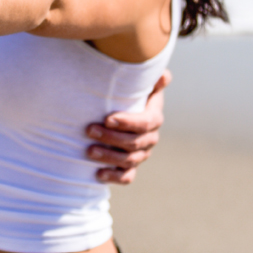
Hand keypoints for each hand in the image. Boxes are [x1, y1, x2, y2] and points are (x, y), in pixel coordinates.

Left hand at [85, 69, 168, 183]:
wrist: (118, 114)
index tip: (107, 118)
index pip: (145, 123)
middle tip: (89, 130)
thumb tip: (163, 75)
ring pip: (130, 160)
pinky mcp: (130, 167)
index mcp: (153, 118)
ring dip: (109, 156)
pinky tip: (98, 174)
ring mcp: (140, 154)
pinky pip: (127, 177)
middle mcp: (149, 138)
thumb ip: (150, 79)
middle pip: (135, 143)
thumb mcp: (139, 84)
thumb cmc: (127, 95)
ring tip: (89, 150)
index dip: (128, 122)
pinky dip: (114, 177)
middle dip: (112, 138)